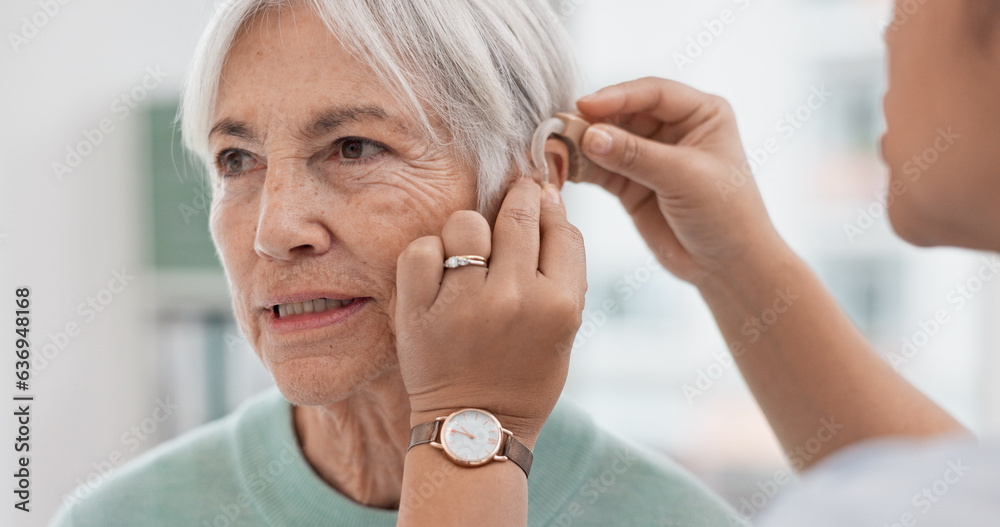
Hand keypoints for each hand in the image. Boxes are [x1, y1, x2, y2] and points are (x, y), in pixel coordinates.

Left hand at [392, 180, 586, 446]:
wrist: (476, 427)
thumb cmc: (525, 374)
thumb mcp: (564, 328)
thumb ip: (562, 270)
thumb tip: (549, 199)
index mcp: (559, 305)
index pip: (562, 230)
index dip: (550, 207)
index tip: (541, 198)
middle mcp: (514, 299)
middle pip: (517, 216)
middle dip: (518, 195)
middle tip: (515, 192)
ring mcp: (463, 304)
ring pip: (466, 223)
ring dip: (469, 229)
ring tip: (472, 248)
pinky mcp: (419, 311)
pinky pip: (421, 249)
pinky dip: (429, 253)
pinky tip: (439, 270)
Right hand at [575, 77, 785, 285]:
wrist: (728, 267)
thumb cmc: (725, 215)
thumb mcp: (684, 178)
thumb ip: (635, 155)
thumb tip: (589, 136)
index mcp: (701, 113)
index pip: (653, 93)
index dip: (618, 97)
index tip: (584, 106)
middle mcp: (674, 129)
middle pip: (623, 113)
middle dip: (593, 122)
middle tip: (560, 129)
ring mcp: (650, 156)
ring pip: (607, 140)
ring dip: (580, 145)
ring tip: (553, 149)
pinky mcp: (631, 183)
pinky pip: (600, 169)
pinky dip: (580, 168)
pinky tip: (560, 169)